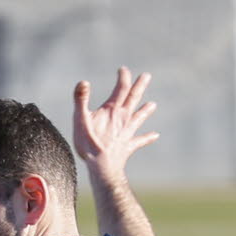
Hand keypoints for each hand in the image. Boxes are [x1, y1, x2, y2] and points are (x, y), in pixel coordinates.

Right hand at [72, 67, 159, 183]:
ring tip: (153, 105)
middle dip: (139, 86)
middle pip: (133, 99)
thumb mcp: (80, 119)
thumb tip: (84, 82)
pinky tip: (155, 135)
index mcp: (112, 110)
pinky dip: (148, 137)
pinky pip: (140, 141)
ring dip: (146, 110)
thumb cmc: (89, 144)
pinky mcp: (128, 146)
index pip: (121, 88)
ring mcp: (127, 132)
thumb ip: (81, 100)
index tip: (123, 69)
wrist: (101, 166)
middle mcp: (123, 119)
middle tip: (147, 76)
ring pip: (139, 118)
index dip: (123, 77)